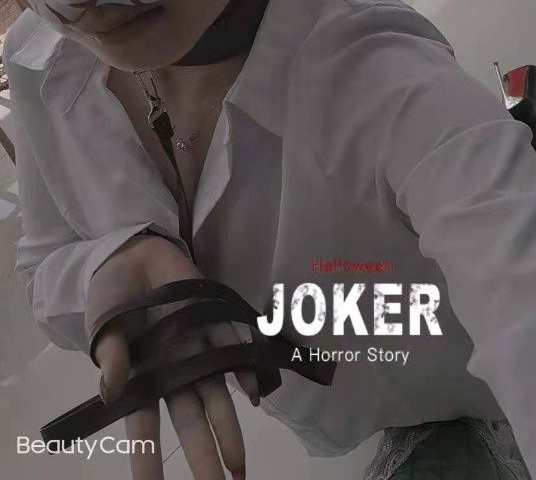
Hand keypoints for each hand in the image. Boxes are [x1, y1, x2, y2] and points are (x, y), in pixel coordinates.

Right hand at [86, 234, 257, 478]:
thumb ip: (111, 357)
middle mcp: (173, 369)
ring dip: (229, 429)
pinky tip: (255, 393)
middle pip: (191, 420)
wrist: (134, 253)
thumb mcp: (103, 325)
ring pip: (215, 395)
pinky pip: (233, 348)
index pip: (145, 427)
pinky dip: (245, 370)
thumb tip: (111, 392)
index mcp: (141, 376)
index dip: (148, 460)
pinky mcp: (213, 320)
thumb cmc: (112, 296)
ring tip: (239, 466)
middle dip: (203, 457)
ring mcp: (196, 347)